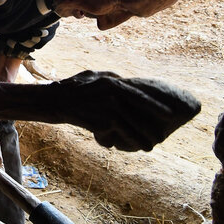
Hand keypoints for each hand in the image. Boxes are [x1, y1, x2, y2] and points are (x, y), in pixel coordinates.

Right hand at [55, 71, 200, 150]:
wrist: (54, 100)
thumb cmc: (73, 87)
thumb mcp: (93, 76)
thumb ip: (111, 78)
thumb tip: (126, 81)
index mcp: (113, 82)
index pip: (140, 94)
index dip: (156, 105)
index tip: (169, 113)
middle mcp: (113, 95)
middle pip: (139, 113)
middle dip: (151, 125)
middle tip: (162, 135)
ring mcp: (107, 108)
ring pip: (131, 127)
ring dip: (142, 138)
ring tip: (150, 146)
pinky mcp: (101, 122)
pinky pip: (118, 134)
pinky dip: (126, 141)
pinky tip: (132, 147)